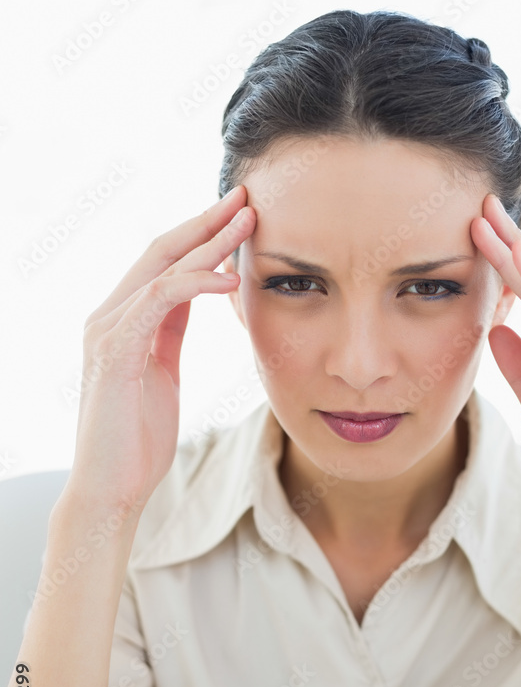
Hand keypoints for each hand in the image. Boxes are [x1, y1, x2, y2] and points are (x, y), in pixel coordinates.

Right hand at [61, 185, 255, 521]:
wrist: (112, 488)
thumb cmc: (138, 437)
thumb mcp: (163, 369)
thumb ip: (172, 329)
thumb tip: (201, 293)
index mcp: (123, 318)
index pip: (164, 261)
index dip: (202, 234)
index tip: (241, 214)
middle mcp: (109, 314)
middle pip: (162, 251)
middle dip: (207, 222)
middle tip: (247, 198)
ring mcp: (107, 330)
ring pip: (161, 268)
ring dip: (208, 242)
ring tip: (248, 223)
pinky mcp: (113, 351)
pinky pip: (159, 302)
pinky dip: (195, 283)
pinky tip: (229, 278)